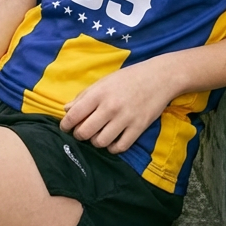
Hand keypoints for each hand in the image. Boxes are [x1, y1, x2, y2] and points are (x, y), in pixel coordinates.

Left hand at [59, 59, 178, 152]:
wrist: (159, 77)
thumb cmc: (128, 79)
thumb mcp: (103, 82)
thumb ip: (84, 96)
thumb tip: (67, 110)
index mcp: (99, 93)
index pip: (74, 115)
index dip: (65, 125)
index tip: (66, 128)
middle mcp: (110, 107)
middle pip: (85, 132)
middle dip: (80, 135)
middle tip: (83, 132)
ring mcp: (125, 118)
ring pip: (101, 142)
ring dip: (97, 142)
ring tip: (99, 135)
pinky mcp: (139, 127)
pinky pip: (120, 147)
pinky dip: (113, 148)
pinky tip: (113, 141)